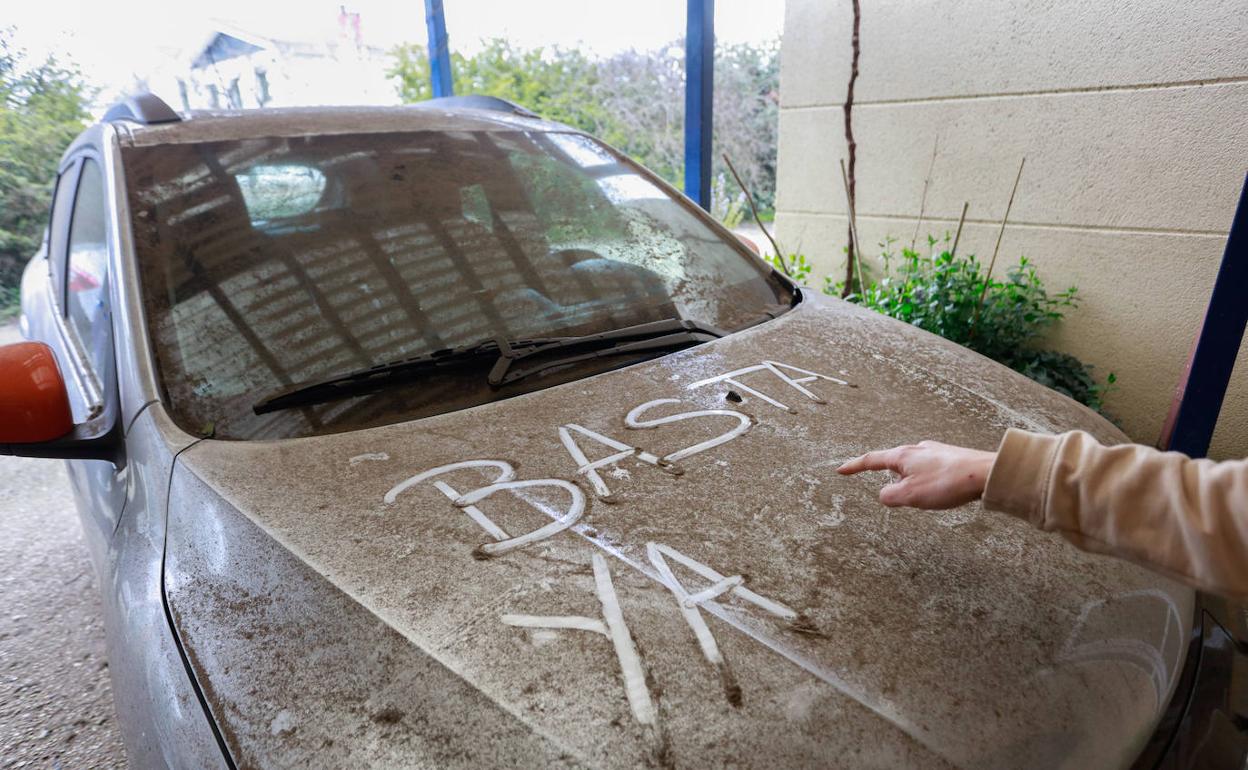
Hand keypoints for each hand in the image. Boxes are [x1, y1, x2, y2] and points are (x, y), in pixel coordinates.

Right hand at [837, 441, 996, 509]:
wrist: (986, 473)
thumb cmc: (947, 483)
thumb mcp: (909, 496)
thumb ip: (889, 497)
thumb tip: (885, 495)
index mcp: (902, 456)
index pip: (871, 460)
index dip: (854, 466)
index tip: (840, 470)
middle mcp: (916, 449)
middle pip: (893, 462)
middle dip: (890, 477)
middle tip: (894, 493)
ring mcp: (935, 452)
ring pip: (913, 467)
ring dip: (912, 482)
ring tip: (924, 497)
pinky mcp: (950, 458)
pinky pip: (930, 470)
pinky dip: (928, 481)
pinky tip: (940, 489)